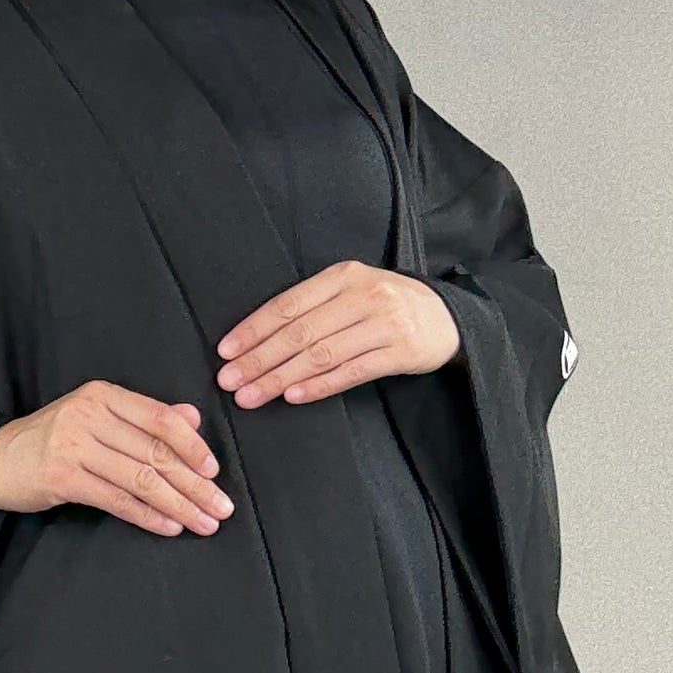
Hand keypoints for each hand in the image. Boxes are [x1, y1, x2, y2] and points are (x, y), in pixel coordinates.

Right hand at [0, 379, 235, 536]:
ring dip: (178, 505)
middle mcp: (89, 414)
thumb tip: (193, 417)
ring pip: (141, 478)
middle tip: (221, 507)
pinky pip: (117, 499)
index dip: (193, 446)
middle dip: (194, 484)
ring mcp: (73, 445)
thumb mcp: (95, 418)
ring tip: (203, 523)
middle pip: (155, 452)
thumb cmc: (49, 440)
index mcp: (102, 396)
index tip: (214, 471)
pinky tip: (169, 527)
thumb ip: (143, 417)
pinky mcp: (62, 477)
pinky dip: (147, 516)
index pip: (160, 418)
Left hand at [215, 261, 460, 406]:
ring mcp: (385, 323)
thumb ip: (313, 306)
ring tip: (252, 396)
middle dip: (259, 359)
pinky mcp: (401, 351)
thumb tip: (257, 338)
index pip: (288, 304)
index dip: (253, 329)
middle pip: (300, 332)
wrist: (447, 316)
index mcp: (343, 275)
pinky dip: (319, 386)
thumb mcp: (351, 290)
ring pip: (322, 354)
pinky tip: (293, 396)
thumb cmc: (385, 305)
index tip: (225, 352)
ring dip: (281, 378)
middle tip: (229, 381)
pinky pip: (352, 372)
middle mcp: (363, 295)